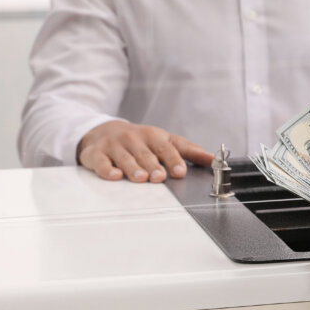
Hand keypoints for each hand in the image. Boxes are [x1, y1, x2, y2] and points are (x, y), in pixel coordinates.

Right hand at [77, 120, 212, 181]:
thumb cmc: (141, 140)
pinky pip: (100, 162)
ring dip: (133, 168)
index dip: (174, 160)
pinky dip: (107, 169)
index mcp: (154, 136)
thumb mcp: (165, 141)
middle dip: (154, 166)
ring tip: (141, 178)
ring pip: (125, 158)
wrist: (104, 131)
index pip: (167, 148)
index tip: (181, 172)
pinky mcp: (96, 153)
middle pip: (146, 154)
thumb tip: (213, 160)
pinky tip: (114, 175)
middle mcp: (134, 139)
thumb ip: (189, 151)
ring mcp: (115, 146)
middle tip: (159, 177)